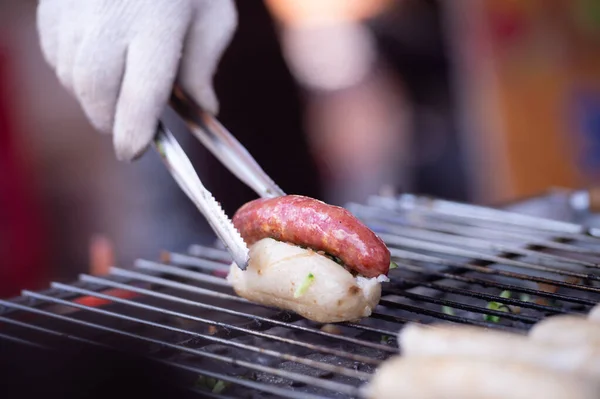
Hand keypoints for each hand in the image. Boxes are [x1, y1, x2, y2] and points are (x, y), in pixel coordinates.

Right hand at [37, 0, 236, 160]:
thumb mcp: (214, 15)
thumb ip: (206, 65)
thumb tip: (205, 108)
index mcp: (157, 23)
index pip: (143, 91)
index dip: (135, 129)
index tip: (133, 150)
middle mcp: (111, 17)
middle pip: (97, 90)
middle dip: (110, 121)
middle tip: (127, 133)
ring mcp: (76, 8)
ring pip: (72, 77)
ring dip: (91, 100)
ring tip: (114, 101)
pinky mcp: (53, 4)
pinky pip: (55, 55)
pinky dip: (73, 74)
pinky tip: (96, 70)